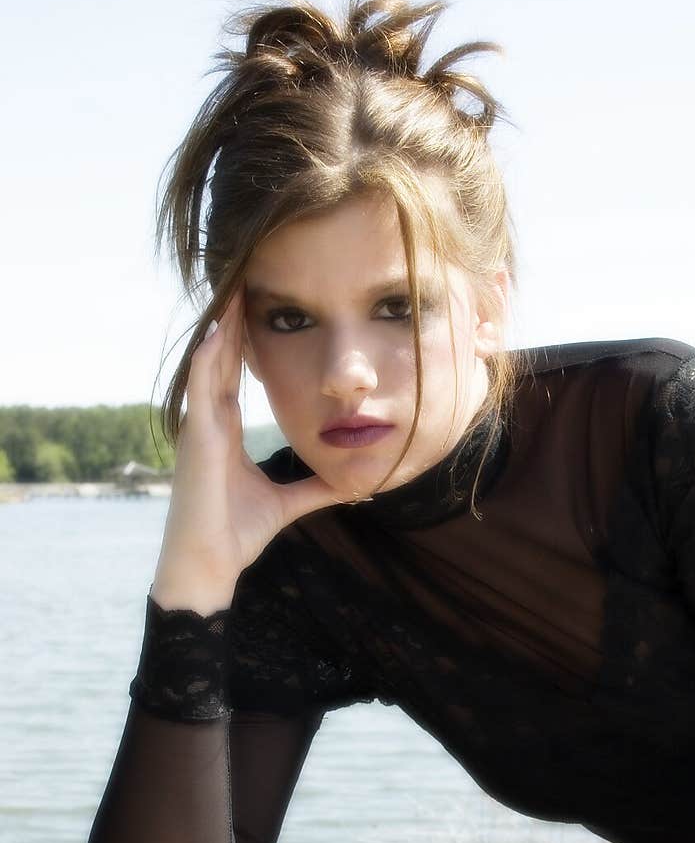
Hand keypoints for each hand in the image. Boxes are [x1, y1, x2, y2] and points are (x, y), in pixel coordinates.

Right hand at [157, 284, 344, 590]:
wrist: (209, 565)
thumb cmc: (236, 535)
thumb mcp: (287, 504)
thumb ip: (314, 488)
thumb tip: (350, 484)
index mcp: (225, 431)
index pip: (234, 373)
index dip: (243, 340)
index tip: (258, 306)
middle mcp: (208, 423)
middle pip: (220, 359)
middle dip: (230, 320)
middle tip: (243, 277)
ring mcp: (199, 429)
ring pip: (208, 365)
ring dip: (218, 327)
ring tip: (230, 288)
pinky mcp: (196, 442)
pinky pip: (200, 392)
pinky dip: (207, 362)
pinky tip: (215, 334)